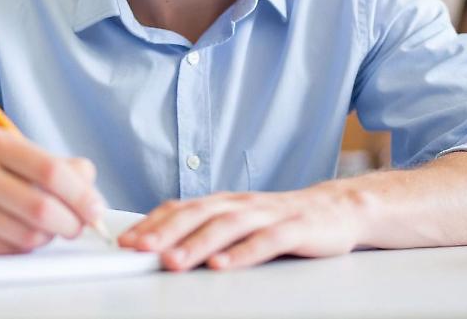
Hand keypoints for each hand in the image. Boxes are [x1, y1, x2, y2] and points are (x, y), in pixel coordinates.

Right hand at [0, 126, 105, 254]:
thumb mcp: (18, 156)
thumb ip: (61, 166)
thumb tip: (91, 189)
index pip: (51, 170)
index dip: (81, 195)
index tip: (96, 210)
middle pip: (42, 207)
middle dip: (71, 223)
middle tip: (76, 226)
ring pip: (29, 235)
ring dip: (47, 237)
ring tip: (42, 227)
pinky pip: (8, 252)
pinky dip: (23, 248)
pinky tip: (15, 234)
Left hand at [117, 186, 362, 270]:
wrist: (340, 209)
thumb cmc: (284, 219)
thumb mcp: (242, 221)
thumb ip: (208, 229)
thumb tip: (162, 247)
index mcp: (226, 202)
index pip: (181, 208)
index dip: (153, 223)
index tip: (126, 241)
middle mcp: (242, 204)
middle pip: (198, 214)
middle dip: (164, 232)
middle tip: (139, 250)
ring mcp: (269, 215)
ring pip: (227, 226)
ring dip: (197, 244)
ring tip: (173, 262)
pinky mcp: (296, 229)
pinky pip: (266, 241)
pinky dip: (242, 253)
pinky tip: (223, 265)